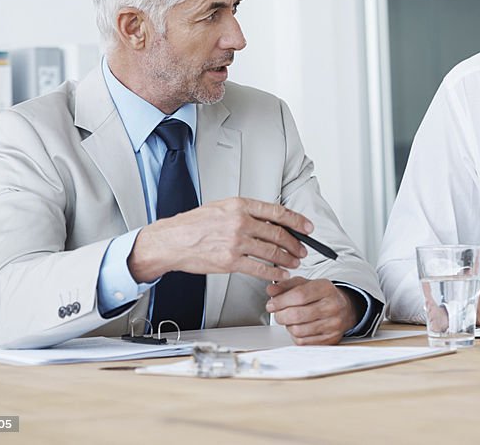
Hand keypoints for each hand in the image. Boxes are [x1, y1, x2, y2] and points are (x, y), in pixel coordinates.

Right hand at [128, 197, 311, 281]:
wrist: (172, 241)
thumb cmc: (194, 224)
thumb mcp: (222, 207)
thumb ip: (246, 212)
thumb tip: (271, 220)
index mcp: (240, 205)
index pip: (277, 211)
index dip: (297, 220)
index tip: (307, 227)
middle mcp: (240, 222)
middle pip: (278, 233)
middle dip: (295, 244)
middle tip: (302, 249)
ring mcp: (236, 243)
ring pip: (272, 252)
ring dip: (287, 259)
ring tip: (294, 262)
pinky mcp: (230, 262)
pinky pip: (260, 269)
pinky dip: (273, 273)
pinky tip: (280, 274)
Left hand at [267, 277, 358, 344]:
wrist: (344, 308)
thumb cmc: (322, 296)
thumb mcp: (306, 284)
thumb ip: (287, 286)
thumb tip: (271, 290)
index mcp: (326, 288)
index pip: (299, 295)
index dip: (280, 301)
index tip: (271, 304)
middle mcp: (332, 306)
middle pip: (297, 315)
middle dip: (280, 315)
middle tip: (277, 313)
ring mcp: (333, 324)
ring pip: (298, 330)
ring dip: (288, 326)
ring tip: (290, 320)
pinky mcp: (330, 339)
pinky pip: (303, 342)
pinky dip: (295, 336)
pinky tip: (299, 327)